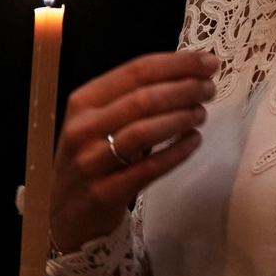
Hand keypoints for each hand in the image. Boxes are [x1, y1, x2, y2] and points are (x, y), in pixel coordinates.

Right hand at [50, 51, 217, 250]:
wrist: (65, 213)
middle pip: (143, 99)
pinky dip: (176, 152)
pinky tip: (194, 141)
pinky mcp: (104, 192)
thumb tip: (187, 72)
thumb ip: (132, 98)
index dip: (177, 64)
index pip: (135, 71)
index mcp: (82, 101)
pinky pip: (148, 169)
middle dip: (184, 89)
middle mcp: (83, 128)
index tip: (208, 63)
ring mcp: (91, 162)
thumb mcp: (98, 121)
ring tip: (202, 113)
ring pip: (144, 131)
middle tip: (209, 89)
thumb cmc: (92, 158)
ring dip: (181, 118)